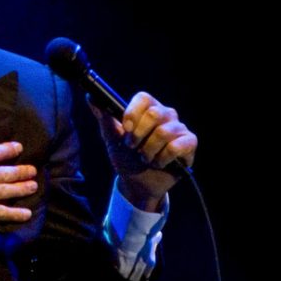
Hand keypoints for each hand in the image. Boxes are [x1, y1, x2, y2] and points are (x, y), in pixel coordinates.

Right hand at [0, 98, 37, 227]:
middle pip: (5, 172)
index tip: (19, 147)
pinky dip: (14, 214)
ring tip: (33, 186)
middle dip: (20, 171)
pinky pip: (0, 212)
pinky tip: (26, 214)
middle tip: (33, 171)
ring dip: (21, 188)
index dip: (7, 150)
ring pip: (6, 190)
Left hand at [89, 91, 197, 211]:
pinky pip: (177, 146)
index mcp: (147, 109)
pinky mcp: (189, 143)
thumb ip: (104, 117)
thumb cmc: (126, 157)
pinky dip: (163, 158)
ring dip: (148, 151)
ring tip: (145, 158)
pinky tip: (159, 163)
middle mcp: (166, 114)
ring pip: (164, 132)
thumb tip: (91, 97)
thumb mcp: (111, 138)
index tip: (125, 129)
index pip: (144, 98)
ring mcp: (179, 128)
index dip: (133, 112)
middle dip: (138, 135)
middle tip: (132, 148)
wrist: (138, 183)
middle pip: (154, 114)